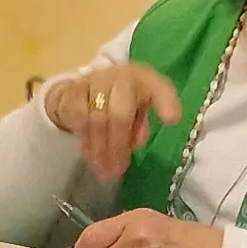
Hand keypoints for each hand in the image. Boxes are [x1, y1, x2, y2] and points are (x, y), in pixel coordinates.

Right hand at [42, 61, 183, 182]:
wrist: (83, 90)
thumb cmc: (121, 104)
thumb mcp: (137, 114)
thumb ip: (140, 128)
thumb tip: (136, 143)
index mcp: (145, 80)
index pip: (159, 87)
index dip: (166, 102)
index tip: (172, 120)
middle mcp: (122, 76)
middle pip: (121, 113)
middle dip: (118, 146)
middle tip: (117, 171)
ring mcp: (96, 80)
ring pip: (97, 118)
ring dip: (100, 149)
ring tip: (103, 171)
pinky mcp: (74, 89)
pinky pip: (78, 117)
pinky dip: (84, 140)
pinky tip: (88, 155)